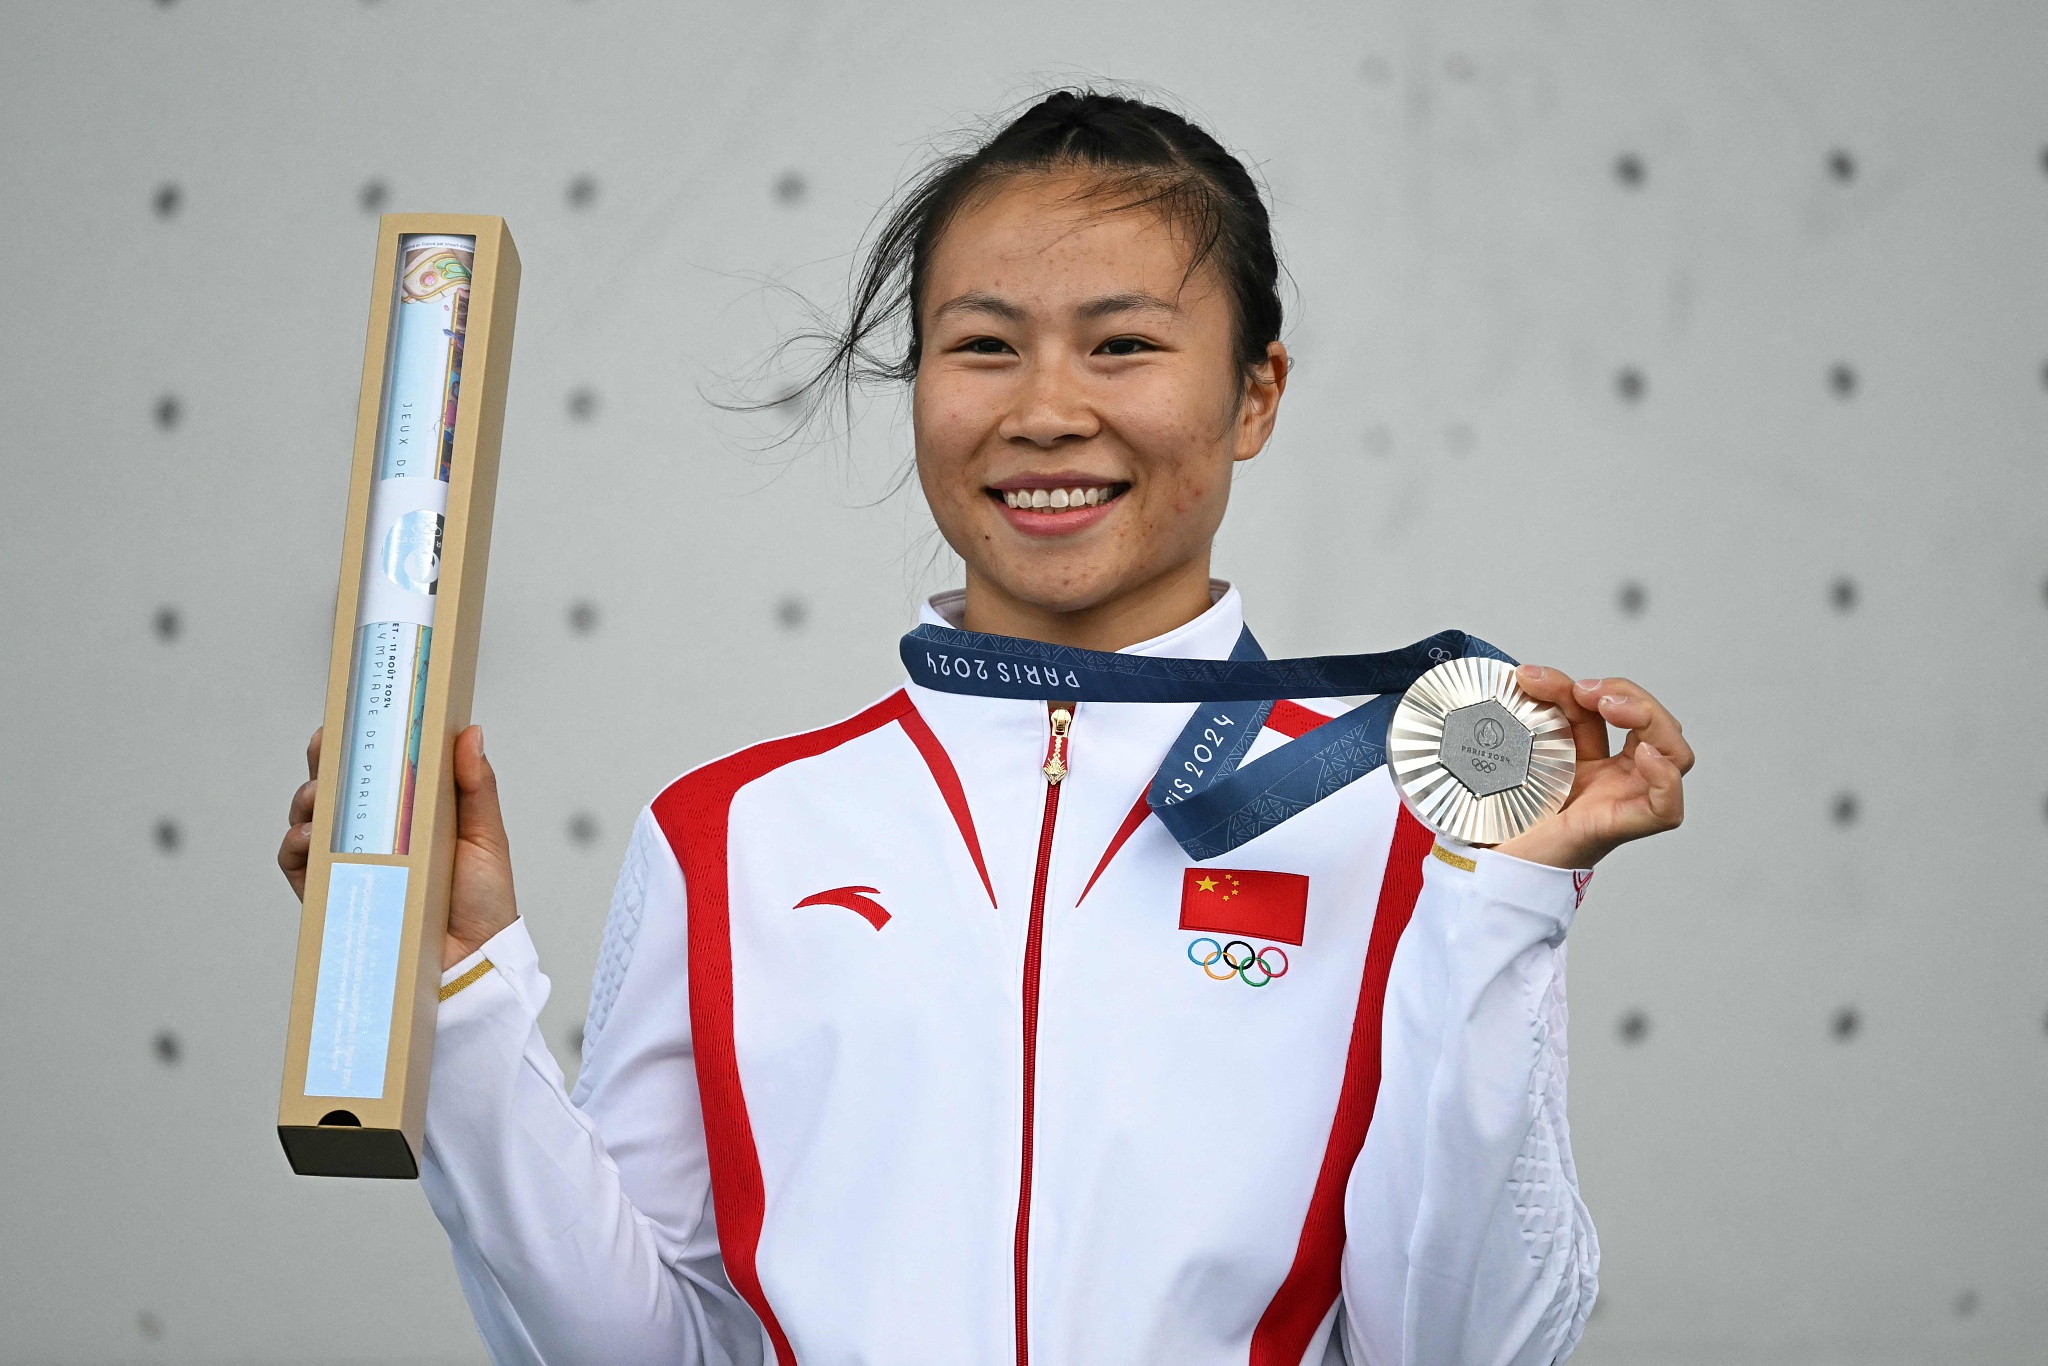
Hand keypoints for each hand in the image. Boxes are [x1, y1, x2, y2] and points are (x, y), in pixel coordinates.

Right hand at [277, 724, 519, 970]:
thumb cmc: (482, 902)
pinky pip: (299, 863)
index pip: (377, 768)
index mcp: (411, 812)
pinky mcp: (330, 894)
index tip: (352, 716)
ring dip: (308, 799)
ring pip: (311, 818)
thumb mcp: (485, 836)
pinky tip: (310, 836)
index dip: (358, 741)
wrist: (469, 962)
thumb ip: (476, 786)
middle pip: (336, 787)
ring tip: (321, 796)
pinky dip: (296, 845)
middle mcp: (376, 834)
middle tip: (326, 747)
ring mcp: (351, 862)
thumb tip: (470, 732)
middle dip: (324, 762)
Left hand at [1490, 666, 1691, 869]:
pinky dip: (1666, 777)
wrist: (1488, 867)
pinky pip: (1666, 808)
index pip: (1616, 712)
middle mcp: (1615, 780)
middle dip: (1629, 693)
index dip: (1598, 686)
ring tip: (1609, 705)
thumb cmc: (1504, 819)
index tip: (1553, 679)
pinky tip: (1646, 754)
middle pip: (1656, 726)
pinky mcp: (1616, 827)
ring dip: (1650, 717)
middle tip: (1585, 688)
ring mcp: (1621, 801)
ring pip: (1675, 755)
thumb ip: (1535, 718)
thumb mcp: (1521, 753)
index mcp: (1594, 762)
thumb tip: (1524, 675)